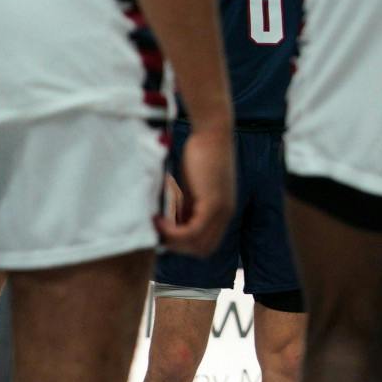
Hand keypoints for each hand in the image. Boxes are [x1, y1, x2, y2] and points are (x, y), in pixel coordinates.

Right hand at [157, 121, 232, 255]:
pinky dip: (173, 232)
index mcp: (222, 212)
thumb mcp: (191, 188)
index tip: (164, 234)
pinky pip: (193, 232)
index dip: (184, 244)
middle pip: (203, 249)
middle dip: (178, 247)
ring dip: (173, 241)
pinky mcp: (214, 204)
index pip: (205, 244)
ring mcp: (222, 211)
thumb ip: (185, 207)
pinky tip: (158, 221)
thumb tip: (168, 223)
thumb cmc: (199, 153)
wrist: (212, 132)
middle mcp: (226, 215)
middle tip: (158, 233)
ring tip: (155, 226)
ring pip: (197, 244)